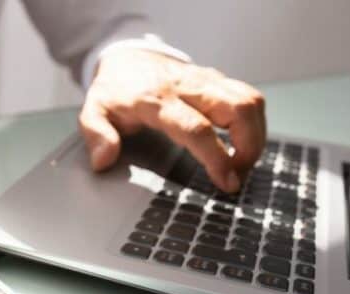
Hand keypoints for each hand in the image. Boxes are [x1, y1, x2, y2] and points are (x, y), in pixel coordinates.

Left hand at [79, 48, 265, 192]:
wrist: (127, 57)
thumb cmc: (114, 90)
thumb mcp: (93, 111)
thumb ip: (97, 135)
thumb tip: (103, 160)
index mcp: (157, 100)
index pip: (196, 128)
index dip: (216, 157)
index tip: (226, 181)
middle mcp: (188, 87)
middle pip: (238, 108)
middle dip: (249, 147)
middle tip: (236, 176)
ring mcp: (207, 81)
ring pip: (250, 100)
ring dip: (256, 136)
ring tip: (241, 164)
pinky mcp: (218, 80)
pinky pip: (249, 97)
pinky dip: (254, 124)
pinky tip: (242, 145)